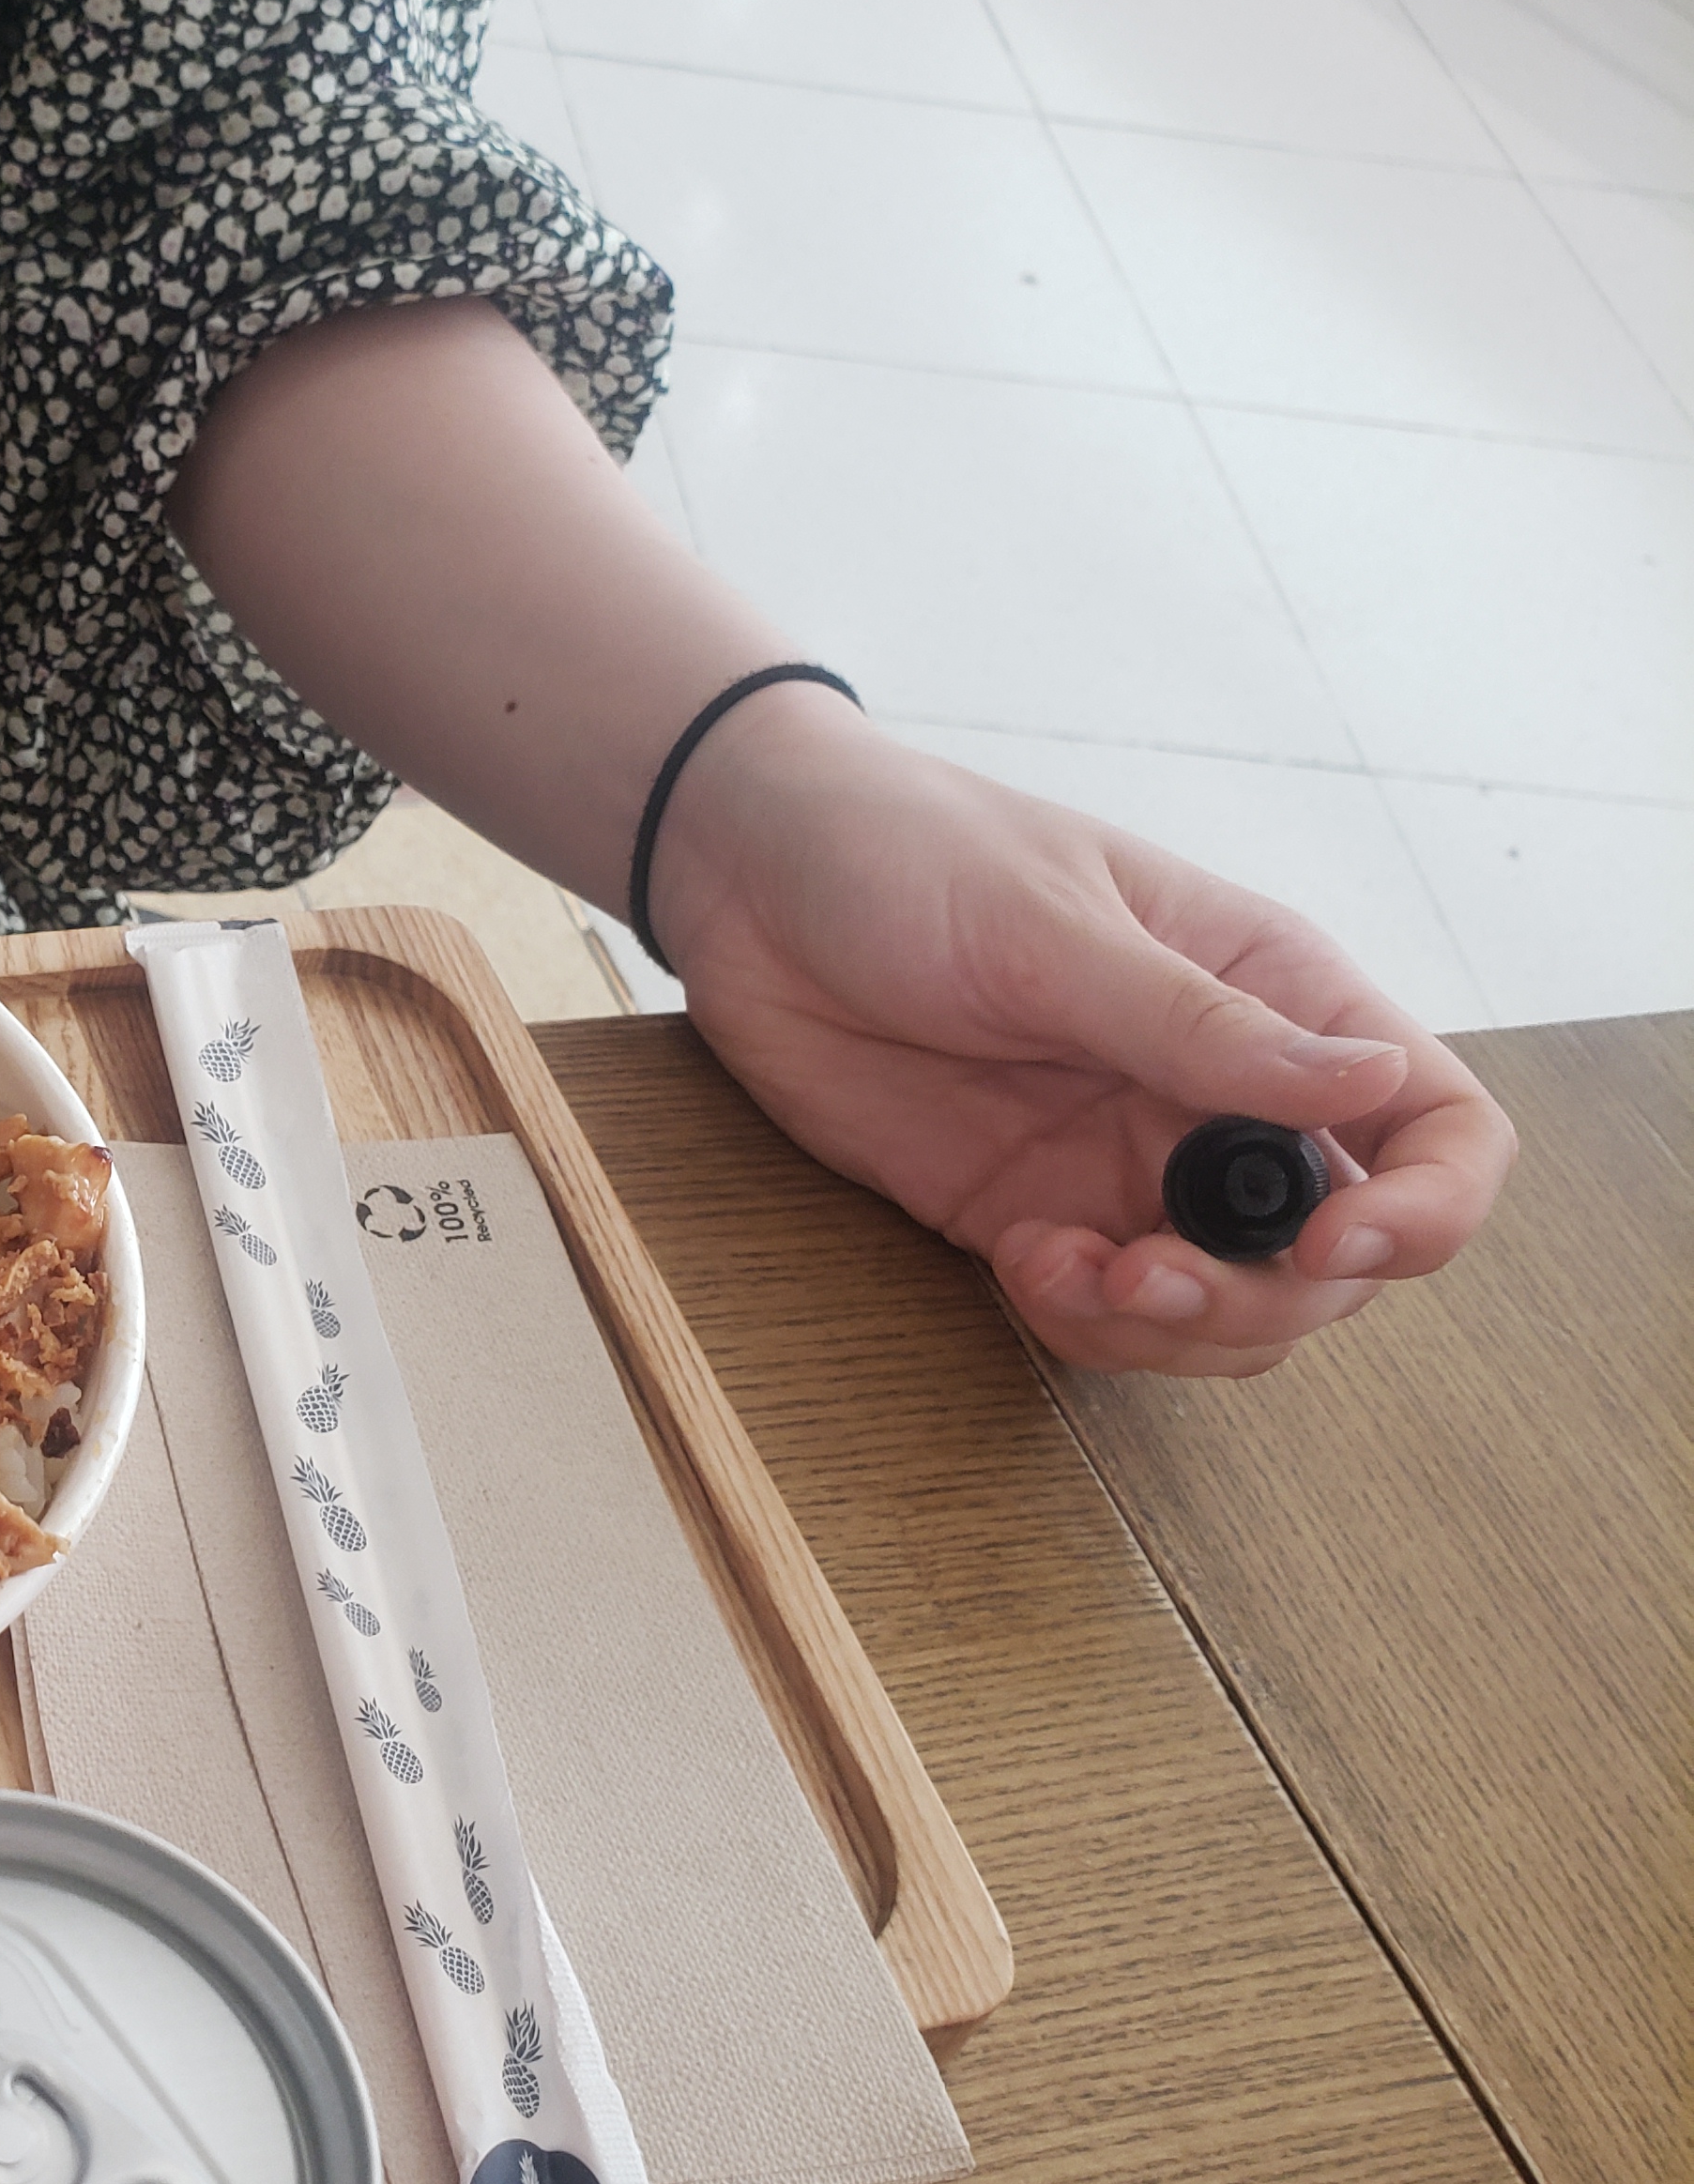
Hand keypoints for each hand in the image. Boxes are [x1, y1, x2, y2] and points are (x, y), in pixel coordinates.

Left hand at [648, 701, 1514, 1376]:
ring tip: (1067, 1273)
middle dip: (1261, 1297)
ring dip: (1170, 1329)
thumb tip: (1369, 1082)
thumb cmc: (911, 854)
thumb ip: (1196, 1022)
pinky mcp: (1033, 1216)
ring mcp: (1128, 1165)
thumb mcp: (1051, 926)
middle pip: (1331, 1257)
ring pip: (1227, 1309)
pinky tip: (1022, 1265)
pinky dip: (1082, 1322)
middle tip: (1148, 1278)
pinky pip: (1104, 1314)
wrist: (748, 879)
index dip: (1427, 1206)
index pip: (1436, 1122)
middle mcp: (1221, 1094)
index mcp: (1276, 996)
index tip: (1336, 1242)